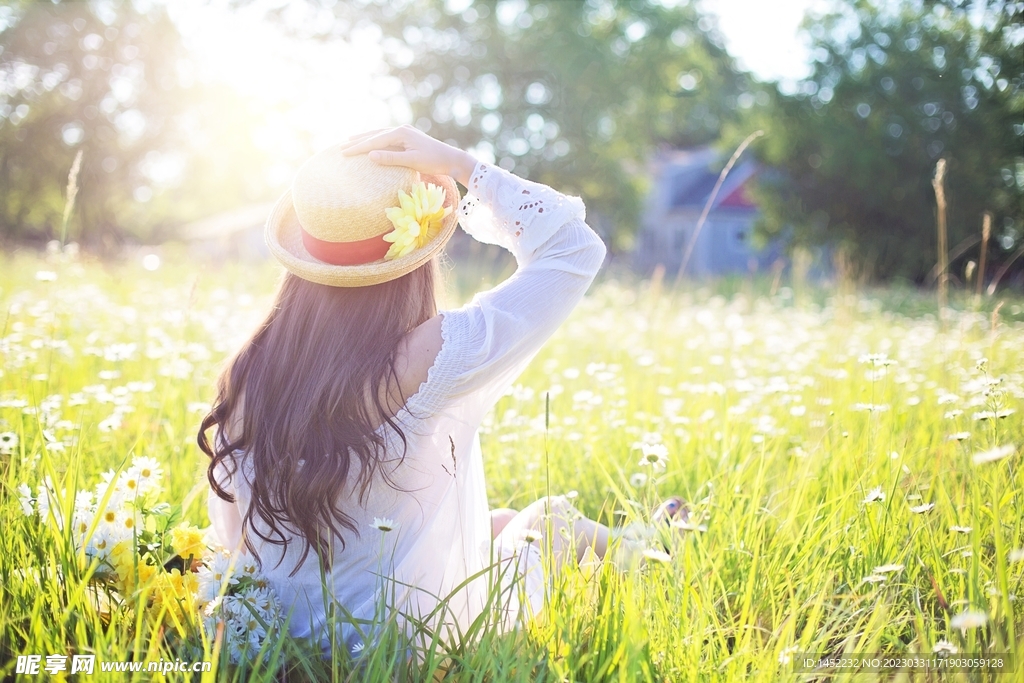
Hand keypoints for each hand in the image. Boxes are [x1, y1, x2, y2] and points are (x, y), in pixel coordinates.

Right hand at [339, 125, 476, 185]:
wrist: (451, 158)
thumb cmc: (433, 161)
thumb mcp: (412, 161)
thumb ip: (391, 158)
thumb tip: (370, 155)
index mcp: (400, 133)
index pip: (374, 140)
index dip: (358, 147)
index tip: (344, 153)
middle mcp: (401, 129)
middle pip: (374, 135)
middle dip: (357, 141)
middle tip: (340, 147)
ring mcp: (404, 132)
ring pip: (379, 134)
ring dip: (365, 138)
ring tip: (350, 142)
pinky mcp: (407, 138)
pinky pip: (386, 138)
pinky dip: (375, 140)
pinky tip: (370, 143)